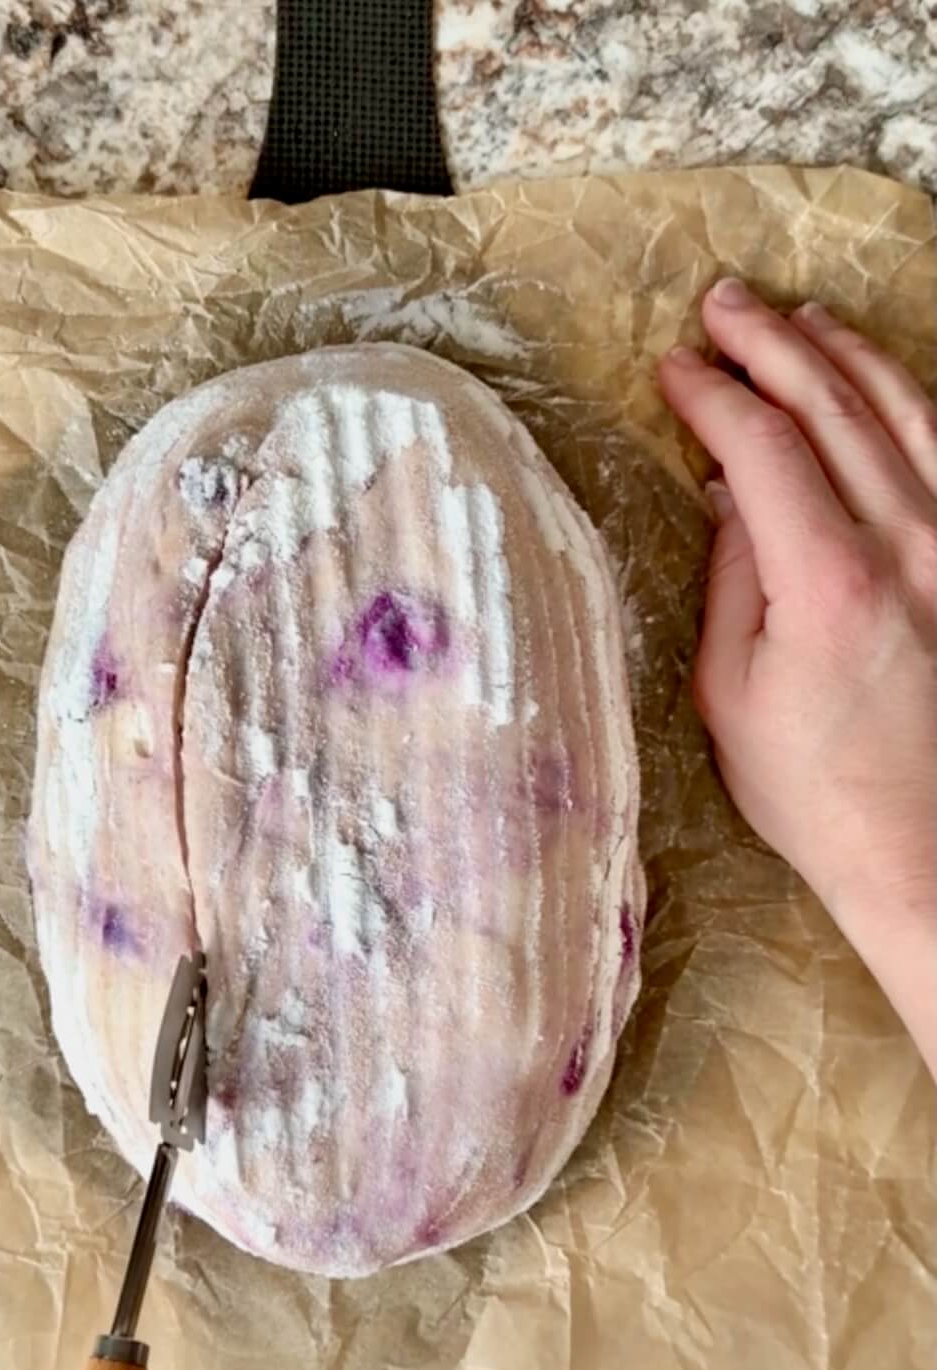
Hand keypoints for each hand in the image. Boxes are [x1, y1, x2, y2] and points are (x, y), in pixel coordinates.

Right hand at [658, 279, 936, 1068]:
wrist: (921, 849)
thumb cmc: (813, 788)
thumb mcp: (730, 693)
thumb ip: (732, 578)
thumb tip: (730, 496)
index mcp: (828, 580)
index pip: (765, 447)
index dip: (714, 394)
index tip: (674, 367)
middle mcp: (908, 546)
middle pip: (835, 407)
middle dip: (772, 344)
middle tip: (723, 303)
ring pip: (906, 412)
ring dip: (846, 354)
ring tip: (798, 318)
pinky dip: (910, 401)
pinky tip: (882, 381)